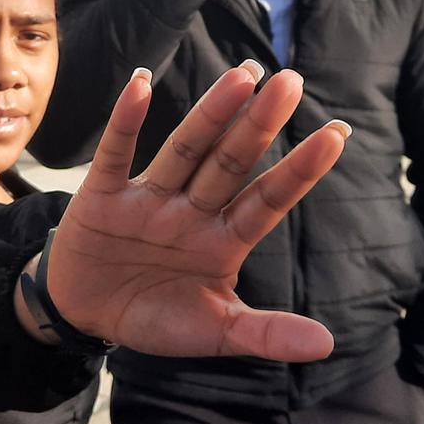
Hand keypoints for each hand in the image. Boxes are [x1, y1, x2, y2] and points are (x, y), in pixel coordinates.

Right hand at [38, 62, 348, 361]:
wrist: (86, 313)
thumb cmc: (156, 317)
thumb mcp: (213, 331)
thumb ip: (264, 333)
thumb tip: (327, 346)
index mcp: (224, 240)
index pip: (268, 200)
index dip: (300, 170)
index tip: (337, 133)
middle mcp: (193, 210)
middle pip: (231, 163)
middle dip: (259, 126)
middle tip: (292, 81)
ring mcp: (150, 199)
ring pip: (184, 150)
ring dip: (211, 114)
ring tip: (242, 78)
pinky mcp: (104, 196)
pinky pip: (115, 155)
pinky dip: (126, 123)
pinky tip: (142, 84)